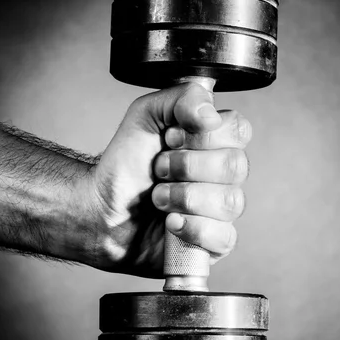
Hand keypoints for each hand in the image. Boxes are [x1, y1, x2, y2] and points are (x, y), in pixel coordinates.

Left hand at [84, 83, 251, 277]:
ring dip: (185, 198)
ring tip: (158, 198)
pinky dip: (192, 229)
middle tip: (158, 170)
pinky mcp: (214, 241)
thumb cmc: (125, 165)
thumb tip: (210, 114)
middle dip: (186, 168)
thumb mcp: (145, 116)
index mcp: (214, 141)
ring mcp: (221, 210)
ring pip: (230, 202)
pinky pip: (224, 237)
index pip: (238, 129)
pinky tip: (171, 224)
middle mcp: (223, 175)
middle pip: (236, 166)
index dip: (203, 137)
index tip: (170, 139)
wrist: (101, 210)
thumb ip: (181, 98)